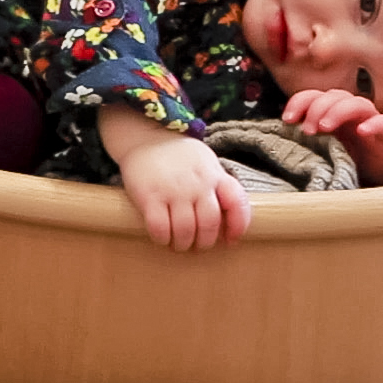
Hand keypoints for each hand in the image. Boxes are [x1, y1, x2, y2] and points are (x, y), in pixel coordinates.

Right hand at [99, 105, 250, 250]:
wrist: (144, 136)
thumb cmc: (178, 155)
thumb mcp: (205, 163)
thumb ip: (218, 187)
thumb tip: (228, 221)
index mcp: (214, 175)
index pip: (237, 203)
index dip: (237, 226)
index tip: (230, 240)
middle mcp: (197, 183)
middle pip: (209, 223)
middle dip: (204, 242)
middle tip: (197, 246)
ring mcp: (173, 189)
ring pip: (185, 230)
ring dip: (183, 244)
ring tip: (179, 244)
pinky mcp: (149, 196)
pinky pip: (159, 228)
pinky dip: (162, 239)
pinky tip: (162, 237)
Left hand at [283, 87, 382, 185]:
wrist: (379, 171)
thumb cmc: (347, 155)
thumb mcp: (321, 147)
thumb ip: (305, 137)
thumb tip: (278, 135)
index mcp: (331, 110)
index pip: (314, 96)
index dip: (299, 102)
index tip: (287, 119)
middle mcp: (350, 110)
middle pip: (334, 96)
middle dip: (317, 109)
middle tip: (307, 130)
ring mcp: (370, 119)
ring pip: (358, 103)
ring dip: (339, 111)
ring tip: (325, 127)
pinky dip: (374, 124)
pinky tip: (363, 131)